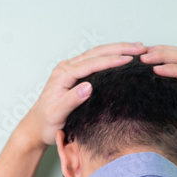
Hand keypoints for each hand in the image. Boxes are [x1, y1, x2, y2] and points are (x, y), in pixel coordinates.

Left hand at [16, 42, 148, 148]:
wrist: (36, 128)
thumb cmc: (46, 123)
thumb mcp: (57, 114)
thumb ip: (71, 100)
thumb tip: (88, 87)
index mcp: (62, 75)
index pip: (90, 63)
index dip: (111, 60)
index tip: (128, 60)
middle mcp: (66, 68)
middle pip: (96, 53)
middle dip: (119, 48)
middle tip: (140, 49)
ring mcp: (70, 70)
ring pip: (97, 54)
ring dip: (117, 49)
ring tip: (137, 49)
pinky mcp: (75, 75)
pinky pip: (95, 61)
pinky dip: (110, 57)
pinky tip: (123, 57)